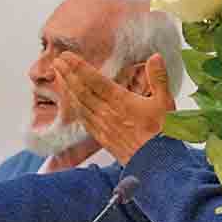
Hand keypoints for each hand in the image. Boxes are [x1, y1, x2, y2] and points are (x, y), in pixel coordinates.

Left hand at [53, 52, 173, 164]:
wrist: (157, 164)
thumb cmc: (162, 134)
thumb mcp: (165, 103)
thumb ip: (158, 78)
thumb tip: (155, 57)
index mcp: (121, 102)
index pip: (94, 81)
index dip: (78, 67)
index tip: (66, 56)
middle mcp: (107, 113)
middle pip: (81, 91)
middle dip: (68, 75)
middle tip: (57, 62)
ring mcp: (102, 127)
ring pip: (79, 105)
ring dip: (67, 89)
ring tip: (59, 77)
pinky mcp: (102, 138)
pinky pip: (83, 120)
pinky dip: (74, 108)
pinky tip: (70, 102)